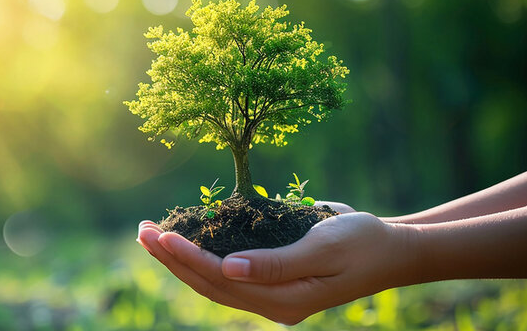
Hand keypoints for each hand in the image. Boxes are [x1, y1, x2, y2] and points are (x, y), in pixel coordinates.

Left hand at [137, 205, 417, 323]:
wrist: (393, 249)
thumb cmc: (363, 243)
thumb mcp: (323, 247)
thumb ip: (277, 263)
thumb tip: (229, 269)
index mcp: (283, 301)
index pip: (221, 280)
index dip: (187, 258)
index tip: (161, 235)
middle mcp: (271, 304)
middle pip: (208, 284)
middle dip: (171, 259)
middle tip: (141, 231)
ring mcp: (270, 295)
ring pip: (213, 281)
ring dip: (179, 259)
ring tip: (150, 235)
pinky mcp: (271, 280)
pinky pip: (227, 273)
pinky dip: (201, 257)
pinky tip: (183, 240)